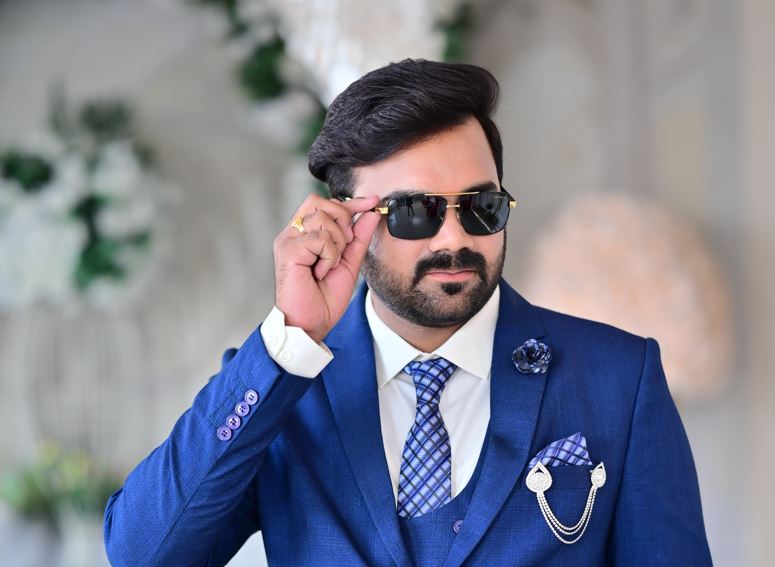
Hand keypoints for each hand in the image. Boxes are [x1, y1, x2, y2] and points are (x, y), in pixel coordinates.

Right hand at [273, 194, 380, 342]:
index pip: (325, 203)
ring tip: (328, 266)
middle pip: (323, 203)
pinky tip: (321, 271)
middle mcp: (293, 233)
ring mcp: (288, 240)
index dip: (351, 202)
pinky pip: (321, 238)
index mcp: (304, 234)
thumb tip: (371, 213)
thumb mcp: (348, 264)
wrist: (310, 325)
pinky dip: (329, 255)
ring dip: (336, 245)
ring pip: (324, 219)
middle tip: (343, 249)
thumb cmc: (323, 299)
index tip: (372, 202)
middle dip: (343, 222)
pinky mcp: (288, 250)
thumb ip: (358, 238)